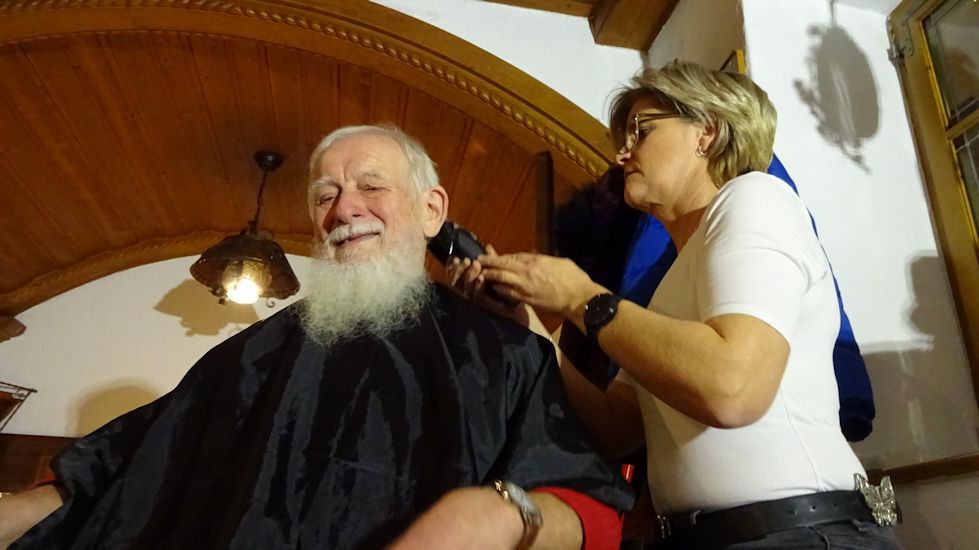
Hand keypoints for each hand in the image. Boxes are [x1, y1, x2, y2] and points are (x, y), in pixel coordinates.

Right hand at [445, 245, 520, 316]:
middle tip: (467, 260)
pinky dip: (478, 287)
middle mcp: (471, 296)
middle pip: (458, 284)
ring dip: (470, 276)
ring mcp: (477, 303)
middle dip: (460, 271)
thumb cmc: (507, 291)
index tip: (455, 258)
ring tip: (475, 265)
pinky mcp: (486, 308)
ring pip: (467, 290)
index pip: (456, 278)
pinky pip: (479, 298)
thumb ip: (492, 261)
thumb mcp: (499, 272)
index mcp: (470, 287)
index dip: (452, 269)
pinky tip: (481, 278)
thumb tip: (488, 247)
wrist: (519, 308)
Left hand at [476, 253, 604, 318]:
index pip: (512, 256)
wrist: (579, 299)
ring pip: (501, 279)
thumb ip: (545, 259)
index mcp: (535, 261)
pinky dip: (498, 289)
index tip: (492, 256)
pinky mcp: (526, 300)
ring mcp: (525, 287)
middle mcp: (527, 273)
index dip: (500, 256)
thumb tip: (536, 258)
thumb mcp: (560, 262)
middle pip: (502, 265)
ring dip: (489, 275)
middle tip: (477, 261)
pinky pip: (507, 293)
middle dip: (488, 262)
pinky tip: (492, 288)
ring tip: (480, 273)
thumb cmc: (574, 278)